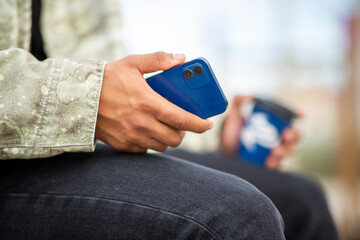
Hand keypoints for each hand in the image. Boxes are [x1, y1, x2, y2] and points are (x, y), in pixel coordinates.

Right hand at [95, 52, 212, 152]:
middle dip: (183, 132)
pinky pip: (146, 149)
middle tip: (180, 122)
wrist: (78, 97)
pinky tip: (145, 129)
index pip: (183, 119)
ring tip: (163, 125)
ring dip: (167, 137)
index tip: (208, 124)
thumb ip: (159, 60)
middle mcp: (142, 123)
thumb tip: (181, 58)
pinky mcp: (123, 145)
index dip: (200, 124)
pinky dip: (151, 142)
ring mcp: (132, 136)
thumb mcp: (133, 63)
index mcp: (148, 103)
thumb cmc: (107, 78)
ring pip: (162, 145)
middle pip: (175, 138)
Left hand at [220, 95, 300, 168]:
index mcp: (272, 124)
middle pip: (295, 135)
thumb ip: (239, 102)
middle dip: (294, 135)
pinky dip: (276, 163)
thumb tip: (251, 95)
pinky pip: (278, 166)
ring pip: (289, 151)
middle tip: (285, 135)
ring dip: (286, 150)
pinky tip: (270, 162)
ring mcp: (275, 152)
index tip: (301, 114)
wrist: (222, 153)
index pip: (290, 118)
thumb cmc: (230, 134)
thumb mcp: (233, 117)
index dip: (298, 115)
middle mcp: (277, 138)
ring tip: (276, 151)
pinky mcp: (270, 165)